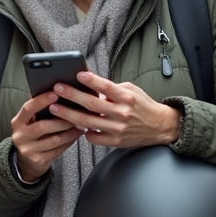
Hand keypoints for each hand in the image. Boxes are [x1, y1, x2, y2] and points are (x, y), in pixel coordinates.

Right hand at [10, 91, 85, 182]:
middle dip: (61, 120)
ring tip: (81, 125)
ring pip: (54, 140)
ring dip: (69, 132)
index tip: (55, 93)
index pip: (28, 109)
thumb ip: (39, 111)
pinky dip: (69, 142)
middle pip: (43, 126)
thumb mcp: (30, 122)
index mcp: (18, 122)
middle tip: (76, 115)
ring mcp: (28, 150)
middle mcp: (20, 136)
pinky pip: (58, 150)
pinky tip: (76, 136)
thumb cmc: (32, 134)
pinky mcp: (38, 160)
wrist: (26, 160)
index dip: (41, 101)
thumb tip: (59, 94)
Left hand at [45, 72, 179, 149]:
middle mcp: (122, 113)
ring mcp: (118, 128)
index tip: (77, 75)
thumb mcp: (132, 90)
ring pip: (88, 122)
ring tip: (55, 108)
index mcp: (127, 97)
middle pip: (92, 104)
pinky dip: (84, 132)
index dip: (91, 80)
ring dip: (69, 114)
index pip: (106, 86)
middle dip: (72, 96)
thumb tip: (91, 84)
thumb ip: (113, 88)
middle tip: (57, 90)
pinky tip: (75, 126)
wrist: (160, 126)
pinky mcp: (116, 142)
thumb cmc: (143, 106)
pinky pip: (94, 138)